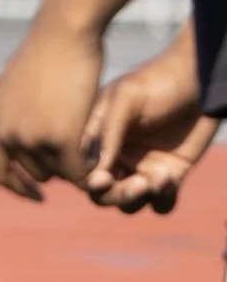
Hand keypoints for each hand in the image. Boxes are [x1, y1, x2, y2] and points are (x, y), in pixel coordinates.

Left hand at [0, 20, 105, 198]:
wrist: (64, 31)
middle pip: (31, 172)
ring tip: (90, 151)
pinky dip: (88, 169)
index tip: (36, 194)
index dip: (17, 187)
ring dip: (73, 165)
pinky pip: (76, 169)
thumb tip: (17, 134)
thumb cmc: (49, 51)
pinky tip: (100, 159)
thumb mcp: (19, 85)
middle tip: (77, 161)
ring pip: (56, 171)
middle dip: (54, 170)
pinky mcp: (59, 138)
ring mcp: (29, 138)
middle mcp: (4, 134)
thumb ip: (14, 114)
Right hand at [81, 28, 216, 213]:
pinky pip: (160, 204)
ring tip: (158, 178)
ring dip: (137, 199)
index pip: (80, 171)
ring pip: (127, 204)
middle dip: (115, 195)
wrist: (201, 78)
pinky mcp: (170, 175)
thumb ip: (106, 133)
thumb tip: (94, 173)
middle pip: (101, 194)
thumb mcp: (125, 99)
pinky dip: (163, 200)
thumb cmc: (158, 81)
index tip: (102, 178)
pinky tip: (170, 179)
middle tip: (137, 184)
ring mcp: (142, 168)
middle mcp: (115, 158)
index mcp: (96, 141)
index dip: (87, 181)